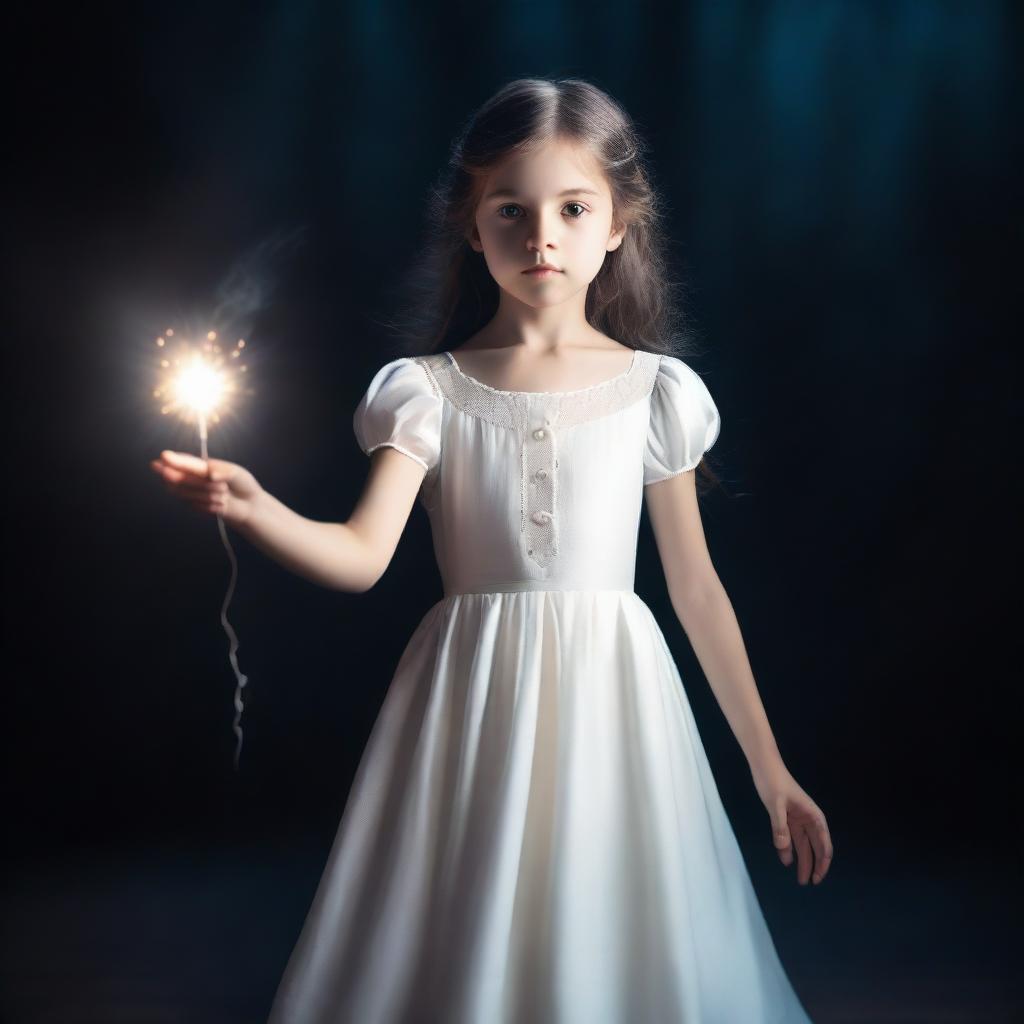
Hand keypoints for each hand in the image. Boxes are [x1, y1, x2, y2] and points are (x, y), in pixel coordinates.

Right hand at [150, 450, 262, 525]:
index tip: (164, 456)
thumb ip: (221, 471)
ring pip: (184, 494)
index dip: (172, 460)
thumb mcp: (234, 473)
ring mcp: (191, 492)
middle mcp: (192, 477)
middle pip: (177, 479)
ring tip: (225, 493)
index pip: (182, 462)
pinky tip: (223, 505)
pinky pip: (195, 506)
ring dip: (206, 494)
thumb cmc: (241, 483)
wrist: (249, 504)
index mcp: (200, 464)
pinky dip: (210, 506)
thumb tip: (210, 473)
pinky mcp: (195, 506)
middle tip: (217, 483)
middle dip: (195, 482)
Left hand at [751, 761, 832, 885]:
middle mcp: (807, 818)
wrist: (764, 766)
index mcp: (812, 815)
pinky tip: (786, 860)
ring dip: (802, 860)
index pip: (823, 842)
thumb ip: (779, 826)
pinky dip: (788, 849)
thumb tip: (783, 848)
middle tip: (808, 882)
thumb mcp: (775, 804)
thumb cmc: (773, 781)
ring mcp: (796, 818)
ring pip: (802, 844)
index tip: (818, 876)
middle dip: (813, 865)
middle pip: (814, 846)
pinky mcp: (785, 817)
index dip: (823, 861)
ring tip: (800, 878)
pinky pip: (789, 837)